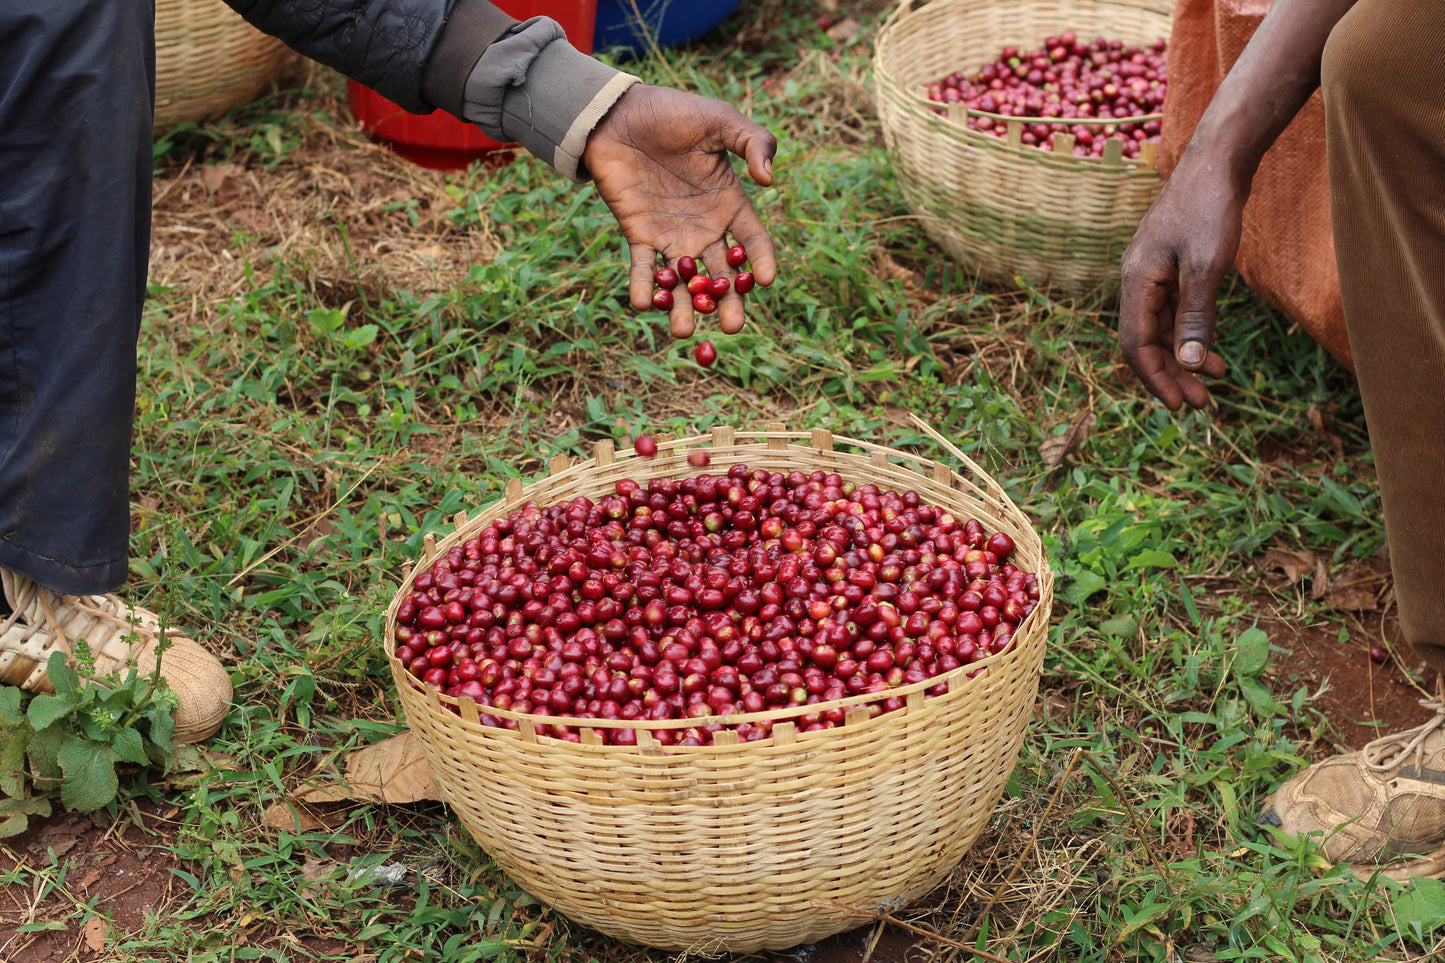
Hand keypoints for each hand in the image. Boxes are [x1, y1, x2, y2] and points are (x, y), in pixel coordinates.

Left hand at [582, 84, 777, 338]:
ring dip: (683, 307)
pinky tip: (644, 305)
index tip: (765, 280)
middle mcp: (705, 228)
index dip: (761, 261)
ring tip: (682, 331)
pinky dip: (644, 287)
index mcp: (730, 204)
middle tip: (731, 328)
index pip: (753, 241)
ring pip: (684, 281)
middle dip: (727, 303)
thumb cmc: (674, 113)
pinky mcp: (640, 236)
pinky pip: (644, 268)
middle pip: (722, 275)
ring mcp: (672, 236)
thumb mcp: (720, 120)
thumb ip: (753, 141)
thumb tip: (770, 180)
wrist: (618, 114)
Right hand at [1117, 155, 1246, 409]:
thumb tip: (1187, 363)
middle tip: (1201, 404)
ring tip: (1213, 380)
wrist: (1218, 160)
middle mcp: (1136, 280)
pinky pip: (1172, 310)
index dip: (1156, 378)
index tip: (1182, 405)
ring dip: (1183, 357)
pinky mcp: (1170, 266)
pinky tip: (1210, 347)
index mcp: (1136, 281)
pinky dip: (1190, 332)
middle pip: (1145, 342)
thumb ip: (1196, 316)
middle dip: (1171, 375)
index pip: (1135, 345)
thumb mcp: (1207, 266)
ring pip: (1160, 328)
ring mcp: (1152, 273)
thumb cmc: (1211, 208)